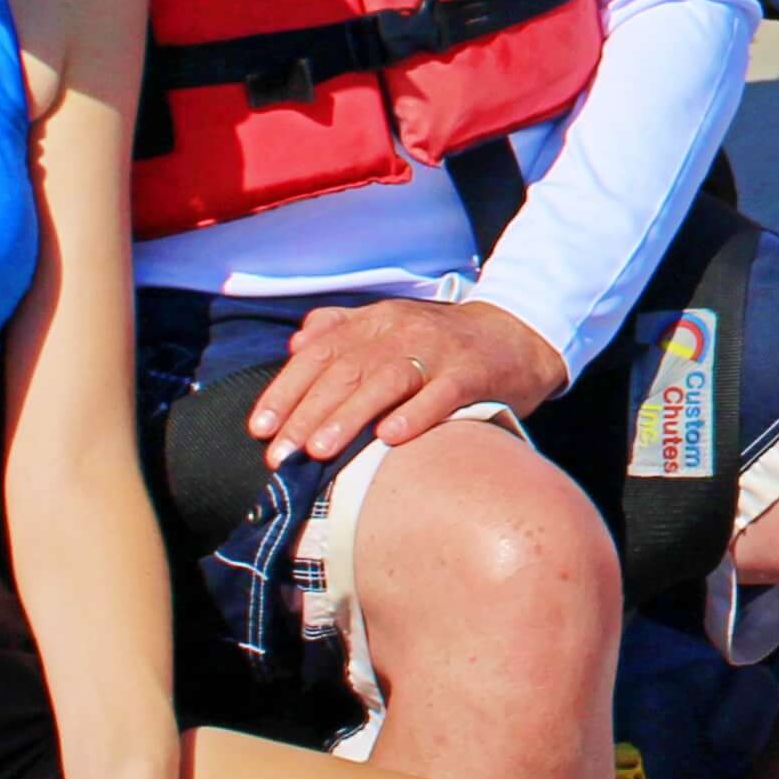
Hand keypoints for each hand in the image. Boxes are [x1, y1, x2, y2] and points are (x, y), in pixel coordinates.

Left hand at [247, 295, 567, 463]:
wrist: (516, 335)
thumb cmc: (442, 344)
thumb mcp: (390, 327)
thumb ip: (341, 331)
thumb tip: (295, 345)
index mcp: (374, 322)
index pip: (318, 354)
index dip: (286, 391)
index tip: (261, 429)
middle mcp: (401, 330)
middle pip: (345, 371)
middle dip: (307, 415)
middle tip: (282, 456)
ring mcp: (438, 350)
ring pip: (385, 381)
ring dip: (349, 416)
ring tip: (321, 451)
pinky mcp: (473, 372)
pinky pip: (441, 394)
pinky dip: (415, 414)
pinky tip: (391, 438)